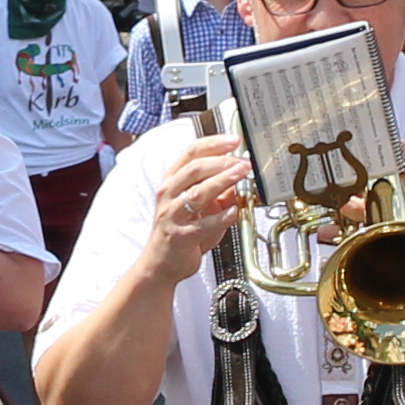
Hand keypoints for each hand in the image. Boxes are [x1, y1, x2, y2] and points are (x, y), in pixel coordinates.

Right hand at [138, 133, 254, 280]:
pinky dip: (221, 216)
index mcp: (172, 181)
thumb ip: (219, 190)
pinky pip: (203, 224)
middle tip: (243, 161)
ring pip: (198, 192)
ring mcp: (172, 215)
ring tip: (241, 175)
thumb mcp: (200, 206)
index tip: (234, 140)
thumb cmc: (180, 231)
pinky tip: (235, 211)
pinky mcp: (181, 236)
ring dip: (223, 181)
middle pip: (194, 168)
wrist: (161, 263)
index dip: (213, 143)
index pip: (190, 152)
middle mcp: (168, 194)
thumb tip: (241, 176)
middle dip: (222, 161)